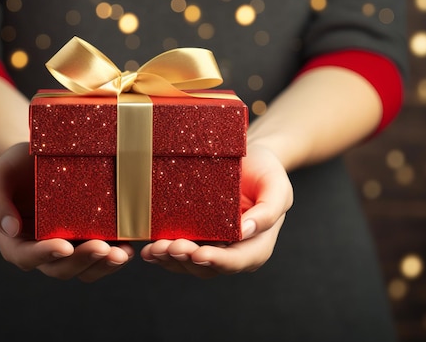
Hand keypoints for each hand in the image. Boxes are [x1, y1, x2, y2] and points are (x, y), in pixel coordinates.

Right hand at [0, 142, 133, 281]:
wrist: (36, 159)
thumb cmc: (13, 167)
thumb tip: (10, 228)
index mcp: (15, 241)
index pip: (27, 256)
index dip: (45, 255)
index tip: (64, 247)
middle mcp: (41, 250)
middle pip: (60, 268)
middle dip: (82, 261)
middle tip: (103, 248)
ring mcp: (67, 247)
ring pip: (84, 268)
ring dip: (103, 265)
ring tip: (122, 254)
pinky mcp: (87, 238)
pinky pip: (101, 256)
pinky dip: (114, 255)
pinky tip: (129, 247)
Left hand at [140, 144, 292, 277]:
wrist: (250, 160)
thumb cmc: (266, 172)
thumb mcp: (277, 186)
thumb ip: (269, 210)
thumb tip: (246, 231)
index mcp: (257, 245)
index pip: (238, 260)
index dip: (217, 261)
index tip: (198, 253)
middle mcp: (233, 251)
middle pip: (208, 266)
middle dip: (186, 260)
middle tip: (168, 247)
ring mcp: (212, 246)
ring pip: (189, 264)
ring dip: (170, 260)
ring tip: (155, 249)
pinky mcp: (195, 237)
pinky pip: (178, 252)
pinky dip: (163, 254)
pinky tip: (149, 249)